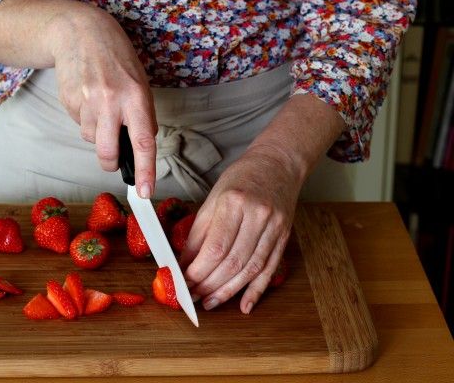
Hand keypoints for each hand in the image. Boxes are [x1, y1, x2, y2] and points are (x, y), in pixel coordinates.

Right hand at [49, 2, 156, 197]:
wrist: (81, 32)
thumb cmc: (116, 59)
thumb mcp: (140, 82)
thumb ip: (142, 114)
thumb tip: (141, 145)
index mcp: (136, 96)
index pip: (143, 141)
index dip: (145, 170)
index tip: (145, 192)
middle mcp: (111, 100)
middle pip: (107, 152)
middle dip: (110, 162)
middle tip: (113, 160)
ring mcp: (86, 101)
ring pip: (90, 139)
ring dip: (96, 132)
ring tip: (99, 105)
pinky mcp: (68, 100)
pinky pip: (78, 124)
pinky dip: (84, 118)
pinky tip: (86, 97)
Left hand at [179, 145, 302, 313]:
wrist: (278, 164)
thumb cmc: (241, 179)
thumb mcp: (212, 198)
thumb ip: (198, 233)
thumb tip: (184, 264)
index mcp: (233, 202)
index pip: (214, 248)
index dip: (197, 271)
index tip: (183, 283)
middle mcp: (257, 215)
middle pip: (232, 262)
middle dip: (209, 285)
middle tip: (193, 297)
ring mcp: (275, 227)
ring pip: (251, 269)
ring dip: (228, 291)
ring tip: (210, 303)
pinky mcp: (284, 237)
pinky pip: (270, 269)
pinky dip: (256, 290)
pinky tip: (244, 305)